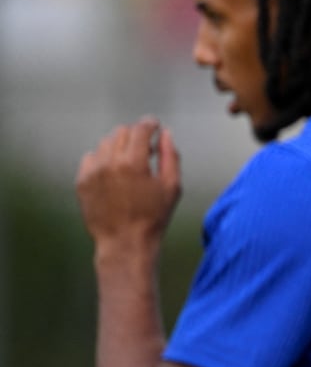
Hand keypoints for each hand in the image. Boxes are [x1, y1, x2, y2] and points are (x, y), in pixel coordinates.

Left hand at [76, 117, 181, 263]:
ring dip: (119, 145)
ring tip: (129, 159)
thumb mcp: (172, 186)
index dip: (150, 123)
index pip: (140, 129)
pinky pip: (91, 157)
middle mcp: (109, 163)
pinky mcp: (82, 182)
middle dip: (135, 134)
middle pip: (122, 132)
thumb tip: (165, 134)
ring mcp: (92, 172)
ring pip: (105, 143)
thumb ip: (170, 155)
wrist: (125, 242)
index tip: (154, 125)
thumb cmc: (153, 217)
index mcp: (134, 163)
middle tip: (145, 145)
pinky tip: (113, 169)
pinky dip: (103, 157)